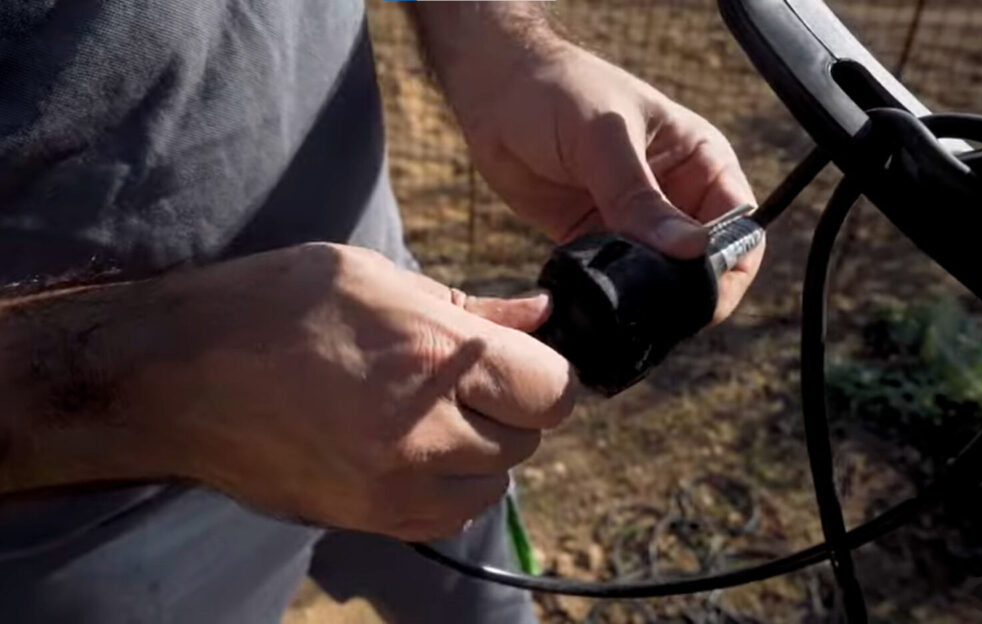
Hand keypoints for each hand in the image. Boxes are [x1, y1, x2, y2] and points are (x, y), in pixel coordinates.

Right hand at [1, 244, 575, 540]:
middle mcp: (423, 433)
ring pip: (493, 481)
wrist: (177, 376)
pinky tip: (411, 448)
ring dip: (481, 450)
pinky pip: (450, 515)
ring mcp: (395, 487)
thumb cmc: (272, 307)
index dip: (545, 373)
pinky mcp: (369, 519)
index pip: (552, 390)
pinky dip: (449, 485)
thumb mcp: (377, 279)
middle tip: (464, 379)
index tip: (523, 363)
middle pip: (528, 436)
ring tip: (430, 412)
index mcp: (431, 357)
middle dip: (511, 406)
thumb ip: (470, 307)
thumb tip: (540, 317)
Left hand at [445, 41, 763, 322]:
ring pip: (657, 278)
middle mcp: (676, 196)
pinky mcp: (595, 239)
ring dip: (643, 298)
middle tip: (657, 312)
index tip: (702, 296)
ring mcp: (635, 222)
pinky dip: (606, 295)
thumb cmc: (557, 92)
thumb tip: (690, 251)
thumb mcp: (604, 138)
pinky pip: (613, 280)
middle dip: (686, 291)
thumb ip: (639, 197)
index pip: (740, 226)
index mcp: (701, 161)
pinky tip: (591, 301)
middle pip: (702, 263)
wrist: (494, 91)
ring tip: (622, 309)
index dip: (730, 266)